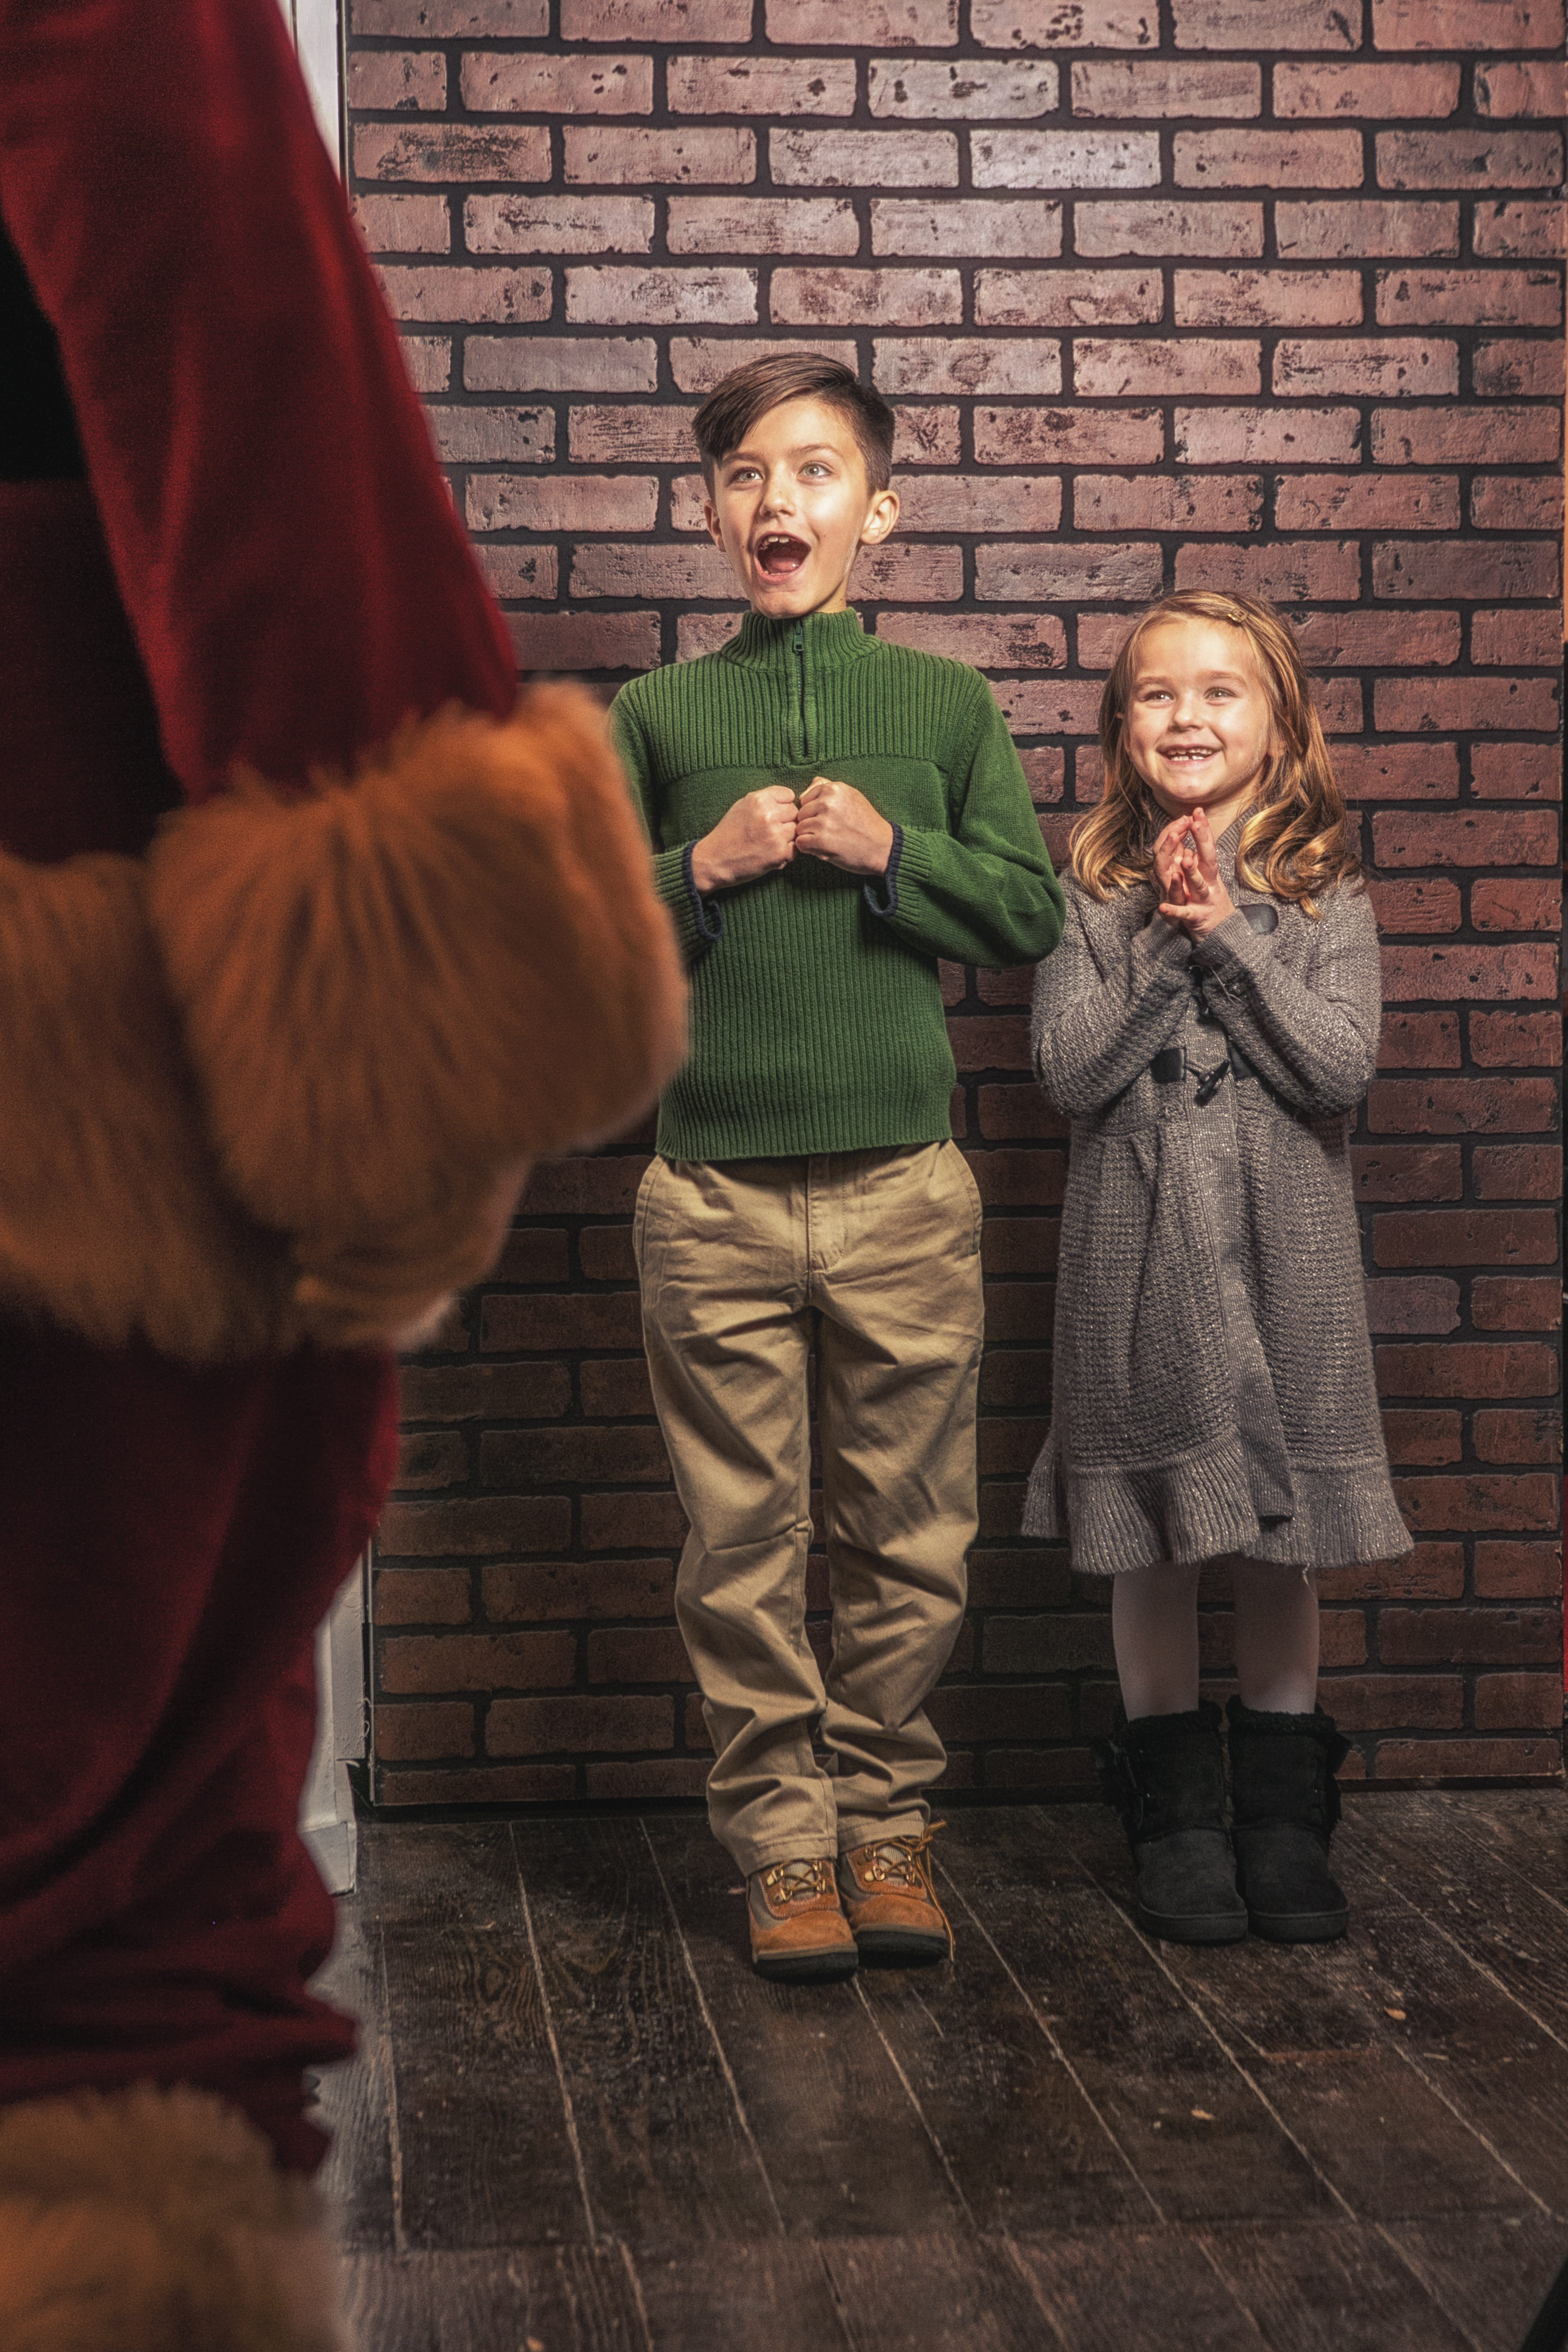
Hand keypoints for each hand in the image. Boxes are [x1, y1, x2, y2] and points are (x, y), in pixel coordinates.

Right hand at [689, 788, 798, 892]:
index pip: (788, 795)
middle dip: (785, 821)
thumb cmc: (728, 833)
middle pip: (794, 813)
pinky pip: (794, 849)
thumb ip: (765, 800)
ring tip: (767, 843)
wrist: (715, 860)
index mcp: (759, 799)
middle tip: (768, 832)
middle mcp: (768, 814)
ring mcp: (776, 834)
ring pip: (795, 831)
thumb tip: (788, 800)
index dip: (782, 805)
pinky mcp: (780, 853)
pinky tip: (769, 854)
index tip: (772, 814)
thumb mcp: (742, 806)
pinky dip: (784, 853)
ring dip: (786, 838)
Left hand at [794, 777, 894, 876]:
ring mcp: (824, 821)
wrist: (882, 847)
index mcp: (834, 788)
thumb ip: (829, 787)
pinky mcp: (821, 840)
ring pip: (800, 829)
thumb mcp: (852, 796)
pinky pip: (801, 843)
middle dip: (811, 824)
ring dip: (810, 837)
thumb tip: (811, 783)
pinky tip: (825, 848)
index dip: (814, 812)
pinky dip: (810, 849)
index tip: (830, 820)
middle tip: (831, 832)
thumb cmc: (866, 823)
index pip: (805, 800)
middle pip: (801, 814)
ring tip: (830, 840)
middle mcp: (828, 802)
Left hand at [1155, 805, 1235, 939]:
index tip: (1198, 810)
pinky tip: (1162, 907)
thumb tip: (1190, 834)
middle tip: (1196, 822)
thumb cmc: (1209, 902)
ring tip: (1185, 859)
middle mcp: (1210, 883)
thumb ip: (1198, 857)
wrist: (1224, 935)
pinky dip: (1173, 910)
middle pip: (1207, 859)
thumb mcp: (1206, 878)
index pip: (1208, 846)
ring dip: (1192, 872)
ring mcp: (1204, 900)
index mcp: (1210, 873)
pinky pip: (1183, 913)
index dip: (1203, 829)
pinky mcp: (1196, 918)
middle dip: (1202, 840)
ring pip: (1198, 885)